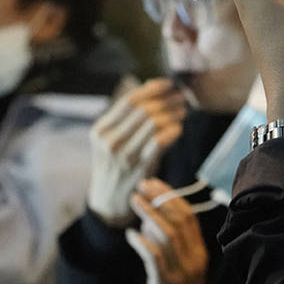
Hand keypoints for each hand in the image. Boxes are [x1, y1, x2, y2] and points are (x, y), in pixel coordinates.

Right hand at [87, 79, 186, 226]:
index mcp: (101, 129)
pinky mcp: (140, 167)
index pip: (130, 99)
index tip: (168, 84)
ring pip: (155, 123)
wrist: (108, 199)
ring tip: (182, 110)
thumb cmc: (114, 163)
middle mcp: (110, 140)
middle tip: (180, 97)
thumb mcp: (110, 138)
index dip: (153, 89)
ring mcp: (125, 155)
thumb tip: (152, 86)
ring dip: (173, 113)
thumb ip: (128, 115)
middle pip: (145, 109)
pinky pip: (161, 141)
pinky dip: (173, 130)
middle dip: (167, 100)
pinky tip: (179, 127)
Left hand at [126, 178, 207, 283]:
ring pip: (167, 235)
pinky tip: (131, 234)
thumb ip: (172, 242)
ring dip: (149, 214)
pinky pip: (154, 258)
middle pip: (179, 221)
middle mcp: (194, 259)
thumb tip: (151, 216)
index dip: (171, 196)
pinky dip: (142, 242)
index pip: (189, 216)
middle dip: (160, 199)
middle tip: (143, 186)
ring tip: (134, 200)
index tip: (155, 183)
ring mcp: (181, 272)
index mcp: (200, 252)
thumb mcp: (183, 265)